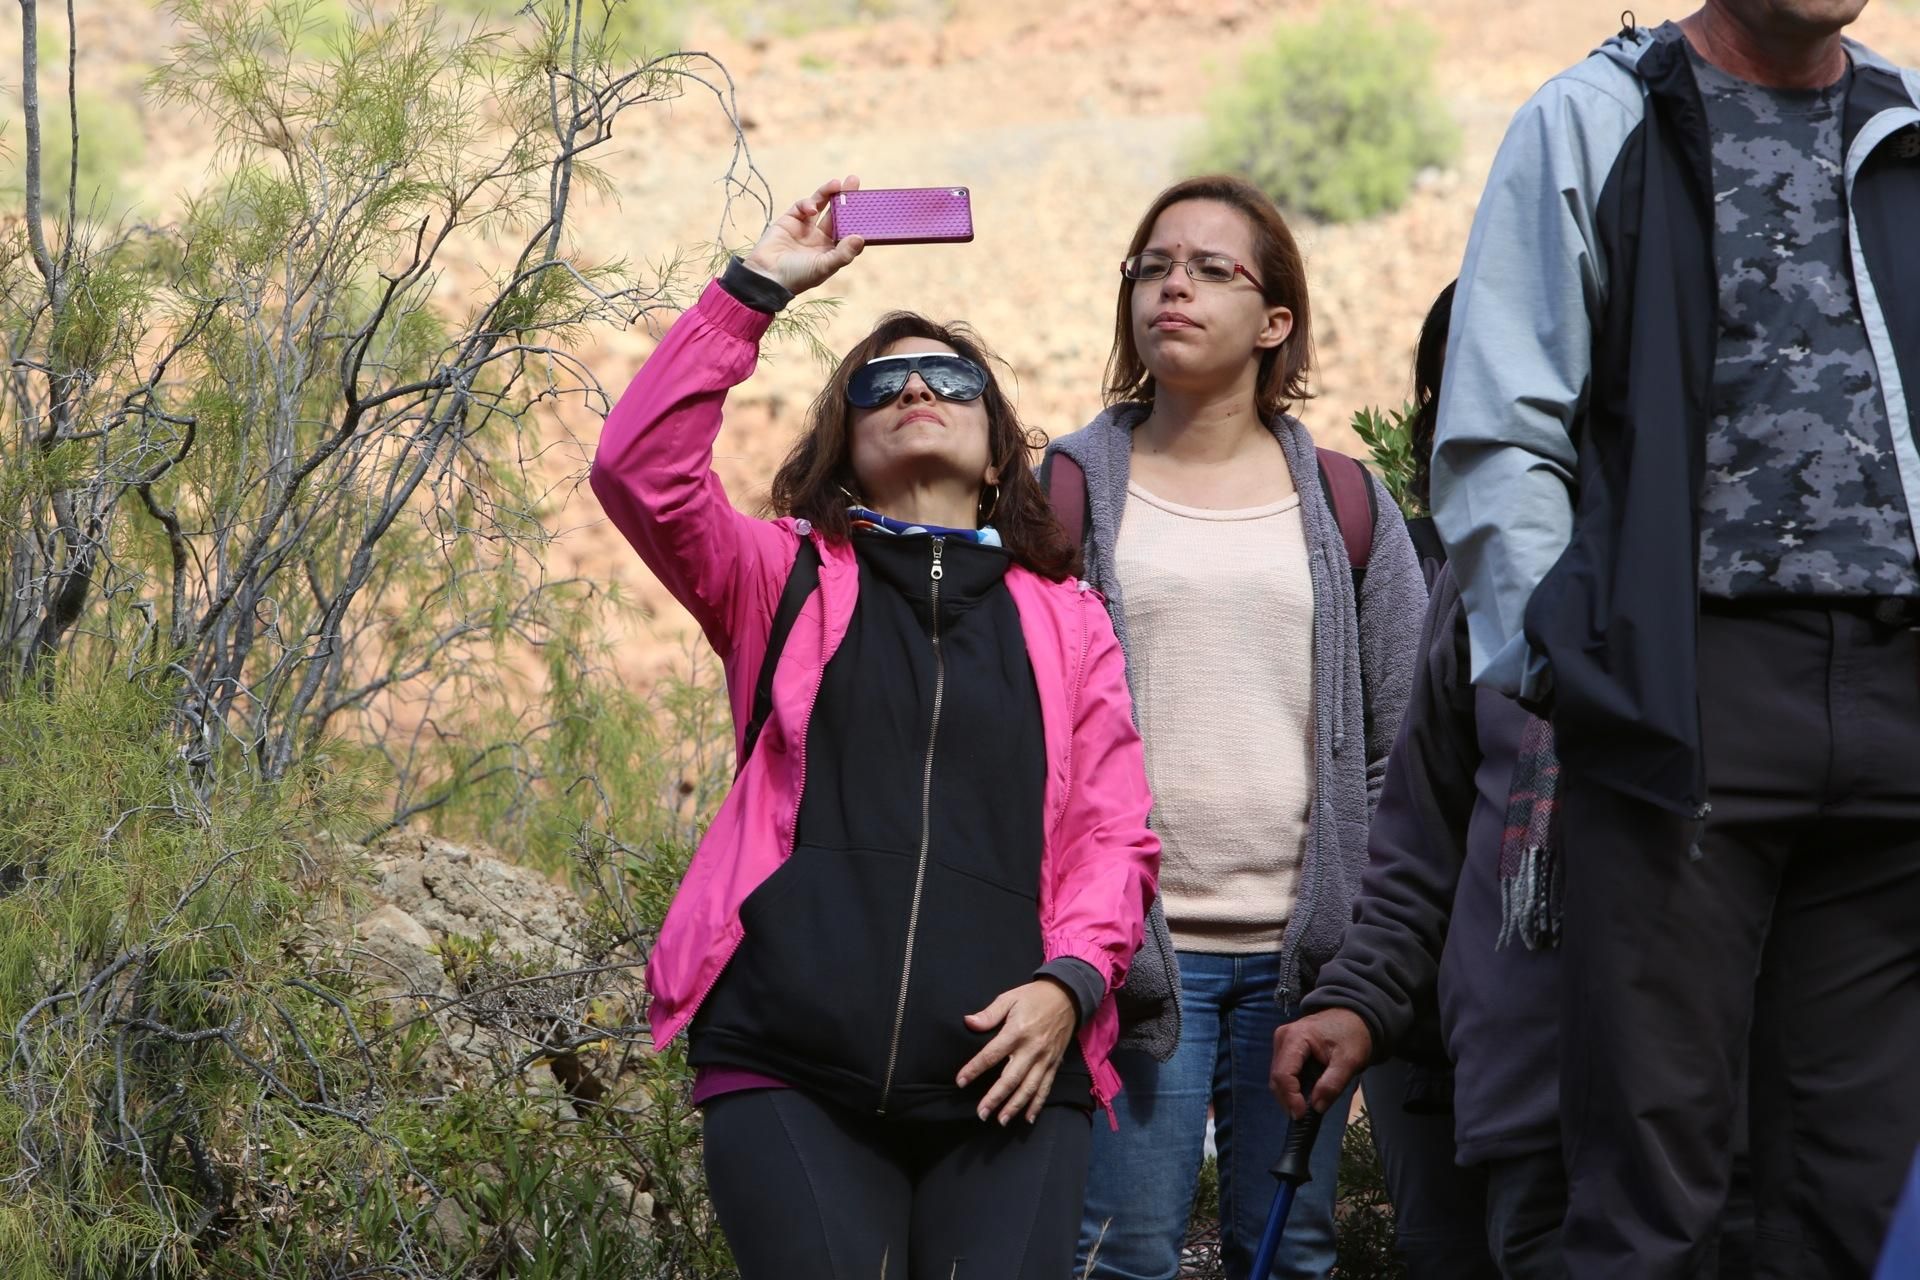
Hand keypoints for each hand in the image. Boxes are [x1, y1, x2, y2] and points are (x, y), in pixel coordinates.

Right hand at [741, 176, 865, 295]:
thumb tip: (860, 238)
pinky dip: (808, 204)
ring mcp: (805, 228)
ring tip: (837, 183)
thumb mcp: (824, 267)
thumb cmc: (797, 277)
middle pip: (838, 214)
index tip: (868, 205)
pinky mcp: (790, 219)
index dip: (857, 218)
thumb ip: (843, 253)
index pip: (849, 230)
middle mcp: (820, 238)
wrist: (766, 276)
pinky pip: (802, 206)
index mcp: (832, 250)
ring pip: (821, 205)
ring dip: (829, 193)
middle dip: (846, 198)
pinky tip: (811, 208)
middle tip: (854, 180)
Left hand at [956, 980, 1077, 1124]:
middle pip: (1011, 1078)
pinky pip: (1046, 1087)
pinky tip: (1027, 1118)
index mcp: (1017, 1032)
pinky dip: (1037, 1104)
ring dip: (1014, 1106)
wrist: (1067, 996)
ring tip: (1000, 1120)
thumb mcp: (1009, 998)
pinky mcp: (1054, 1064)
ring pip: (1029, 1088)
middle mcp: (1032, 1049)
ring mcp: (1045, 1059)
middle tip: (981, 1113)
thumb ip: (989, 1014)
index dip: (975, 1069)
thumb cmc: (1033, 998)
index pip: (992, 1055)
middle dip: (995, 1098)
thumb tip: (968, 1023)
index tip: (960, 1081)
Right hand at [1270, 1008, 1371, 1119]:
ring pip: (1277, 1076)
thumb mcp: (1349, 1061)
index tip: (1302, 1115)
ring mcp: (1282, 1042)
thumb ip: (1332, 1084)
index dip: (1290, 1098)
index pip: (1283, 1074)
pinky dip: (1292, 1086)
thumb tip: (1317, 1107)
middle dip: (1288, 1099)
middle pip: (1277, 1077)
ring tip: (1307, 1105)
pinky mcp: (1286, 1047)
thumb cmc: (1352, 1035)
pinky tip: (1306, 1092)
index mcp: (1296, 1037)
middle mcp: (1282, 1038)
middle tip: (1305, 1115)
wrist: (1354, 1015)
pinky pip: (1283, 1071)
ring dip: (1289, 1094)